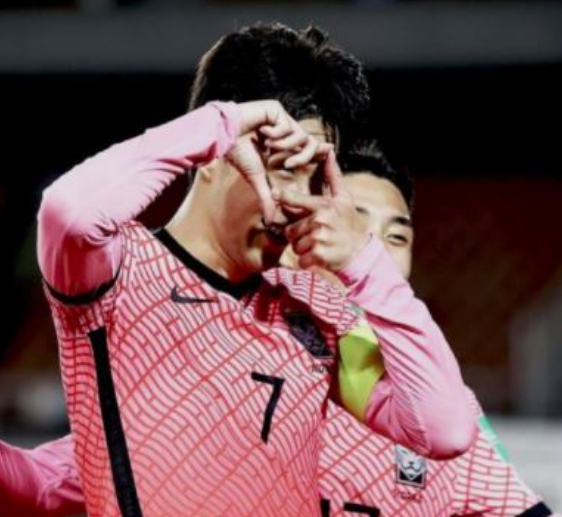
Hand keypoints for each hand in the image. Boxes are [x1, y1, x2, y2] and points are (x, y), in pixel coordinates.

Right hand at [227, 100, 328, 222]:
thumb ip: (267, 197)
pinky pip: (287, 125)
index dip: (319, 150)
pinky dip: (276, 133)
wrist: (223, 138)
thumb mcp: (256, 178)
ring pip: (301, 135)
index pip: (307, 147)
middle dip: (303, 156)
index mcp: (283, 144)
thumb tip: (269, 220)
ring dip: (284, 145)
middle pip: (310, 142)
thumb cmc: (238, 153)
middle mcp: (284, 130)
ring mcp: (281, 119)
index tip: (330, 151)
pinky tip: (262, 131)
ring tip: (269, 145)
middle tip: (289, 164)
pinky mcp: (276, 109)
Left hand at [279, 150, 369, 270]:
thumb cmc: (351, 224)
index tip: (275, 195)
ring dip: (304, 250)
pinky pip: (301, 261)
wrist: (362, 253)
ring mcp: (318, 239)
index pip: (295, 200)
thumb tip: (330, 152)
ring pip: (295, 246)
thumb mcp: (345, 199)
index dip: (283, 198)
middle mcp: (319, 221)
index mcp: (323, 206)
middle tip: (317, 237)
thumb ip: (333, 177)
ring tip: (320, 246)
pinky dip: (308, 263)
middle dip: (300, 236)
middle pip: (291, 230)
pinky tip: (321, 258)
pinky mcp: (318, 256)